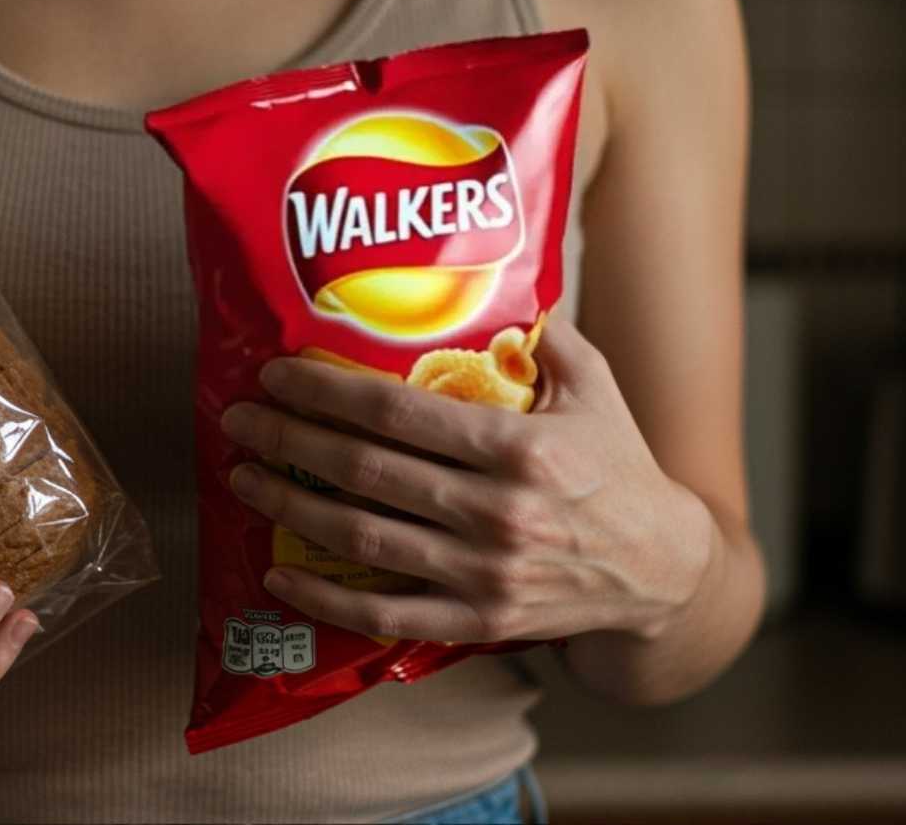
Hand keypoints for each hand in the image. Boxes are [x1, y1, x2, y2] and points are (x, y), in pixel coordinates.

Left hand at [219, 318, 716, 645]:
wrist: (665, 572)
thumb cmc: (619, 468)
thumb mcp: (595, 386)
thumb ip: (541, 333)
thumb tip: (485, 282)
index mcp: (520, 446)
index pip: (399, 412)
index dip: (326, 391)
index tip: (277, 374)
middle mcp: (497, 512)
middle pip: (366, 470)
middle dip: (289, 440)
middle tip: (240, 420)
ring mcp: (485, 574)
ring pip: (362, 539)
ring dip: (290, 507)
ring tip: (243, 479)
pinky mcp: (479, 623)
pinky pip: (385, 615)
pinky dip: (324, 599)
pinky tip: (279, 575)